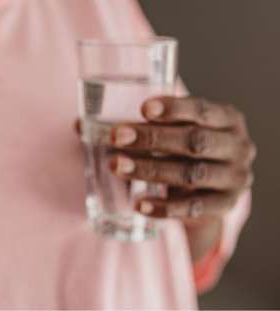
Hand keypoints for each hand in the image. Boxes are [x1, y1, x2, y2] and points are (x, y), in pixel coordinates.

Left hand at [108, 96, 254, 221]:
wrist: (211, 187)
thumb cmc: (183, 148)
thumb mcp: (171, 130)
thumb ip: (134, 124)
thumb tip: (79, 125)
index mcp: (227, 119)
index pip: (202, 110)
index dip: (174, 108)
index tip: (143, 108)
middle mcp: (237, 147)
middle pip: (195, 141)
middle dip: (153, 138)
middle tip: (116, 136)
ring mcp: (234, 179)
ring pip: (191, 174)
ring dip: (151, 170)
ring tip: (116, 165)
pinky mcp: (224, 207)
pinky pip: (193, 209)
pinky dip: (165, 208)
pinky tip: (139, 204)